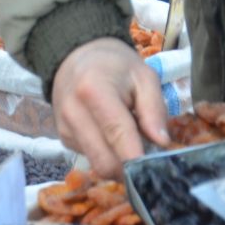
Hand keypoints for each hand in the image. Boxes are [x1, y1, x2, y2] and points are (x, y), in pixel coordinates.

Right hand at [50, 37, 168, 176]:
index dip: (139, 159)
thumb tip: (162, 142)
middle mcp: (73, 112)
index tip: (157, 168)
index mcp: (94, 91)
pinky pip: (90, 158)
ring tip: (129, 141)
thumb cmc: (115, 66)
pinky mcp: (63, 138)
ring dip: (118, 162)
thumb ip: (154, 109)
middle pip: (104, 162)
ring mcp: (64, 127)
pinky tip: (111, 136)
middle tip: (148, 158)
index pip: (118, 135)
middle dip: (129, 168)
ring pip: (97, 165)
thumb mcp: (144, 77)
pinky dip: (106, 154)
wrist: (77, 56)